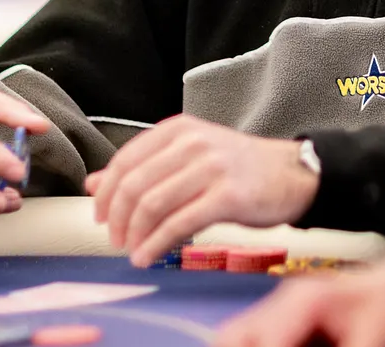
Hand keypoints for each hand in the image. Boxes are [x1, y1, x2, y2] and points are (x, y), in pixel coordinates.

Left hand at [84, 114, 317, 265]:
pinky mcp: (228, 196)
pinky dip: (156, 244)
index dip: (106, 193)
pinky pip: (179, 224)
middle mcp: (192, 143)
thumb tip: (93, 184)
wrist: (291, 174)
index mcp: (178, 129)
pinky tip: (148, 256)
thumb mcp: (188, 157)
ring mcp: (211, 168)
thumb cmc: (238, 168)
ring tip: (132, 251)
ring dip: (135, 235)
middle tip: (115, 239)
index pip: (126, 160)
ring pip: (153, 204)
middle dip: (117, 218)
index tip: (100, 217)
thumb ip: (143, 167)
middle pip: (135, 184)